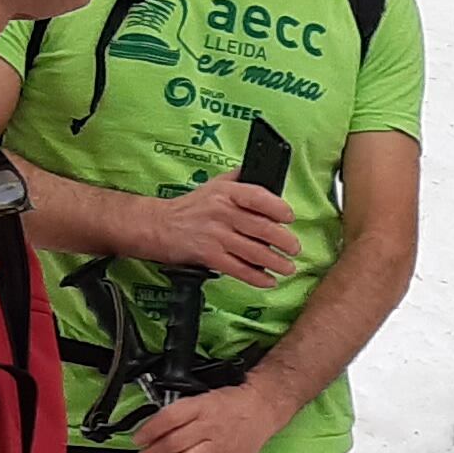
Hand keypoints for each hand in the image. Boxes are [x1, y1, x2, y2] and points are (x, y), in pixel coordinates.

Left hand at [132, 380, 293, 452]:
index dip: (149, 430)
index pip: (170, 418)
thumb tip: (155, 426)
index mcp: (201, 407)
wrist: (263, 406)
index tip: (138, 439)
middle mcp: (209, 427)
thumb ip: (181, 412)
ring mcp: (219, 446)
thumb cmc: (234, 402)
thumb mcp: (204, 396)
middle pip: (175, 443)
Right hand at [154, 176, 299, 286]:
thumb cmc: (190, 206)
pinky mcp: (209, 255)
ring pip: (252, 251)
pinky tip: (268, 281)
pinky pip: (238, 268)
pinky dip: (255, 277)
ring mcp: (215, 235)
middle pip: (260, 227)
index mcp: (226, 192)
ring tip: (288, 267)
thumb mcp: (214, 184)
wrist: (158, 225)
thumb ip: (239, 179)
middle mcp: (222, 212)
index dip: (276, 207)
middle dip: (283, 240)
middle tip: (295, 248)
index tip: (289, 217)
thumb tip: (263, 171)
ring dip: (275, 262)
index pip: (257, 196)